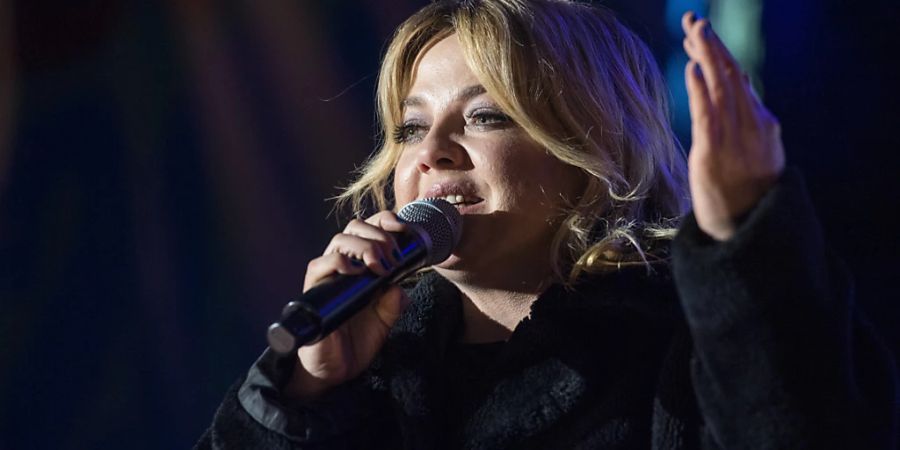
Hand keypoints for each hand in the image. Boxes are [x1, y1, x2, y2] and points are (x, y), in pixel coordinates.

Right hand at [283, 211, 410, 399]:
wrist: (334, 370)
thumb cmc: (356, 342)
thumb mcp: (385, 321)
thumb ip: (394, 304)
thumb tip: (401, 288)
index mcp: (361, 265)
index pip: (370, 229)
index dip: (386, 221)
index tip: (404, 230)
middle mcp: (342, 264)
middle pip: (356, 227)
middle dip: (379, 235)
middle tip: (393, 258)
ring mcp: (327, 275)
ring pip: (340, 240)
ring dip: (364, 246)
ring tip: (379, 267)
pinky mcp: (314, 290)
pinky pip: (320, 264)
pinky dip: (340, 262)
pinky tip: (356, 273)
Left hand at [682, 12, 785, 240]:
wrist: (748, 233)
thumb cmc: (744, 196)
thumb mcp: (750, 155)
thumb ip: (741, 124)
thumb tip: (724, 90)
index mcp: (762, 124)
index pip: (739, 81)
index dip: (719, 56)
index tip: (701, 38)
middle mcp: (753, 126)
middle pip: (732, 76)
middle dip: (713, 46)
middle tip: (695, 21)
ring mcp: (736, 139)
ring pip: (721, 88)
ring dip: (707, 57)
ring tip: (694, 32)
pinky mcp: (715, 153)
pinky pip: (707, 114)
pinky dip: (701, 90)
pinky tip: (693, 68)